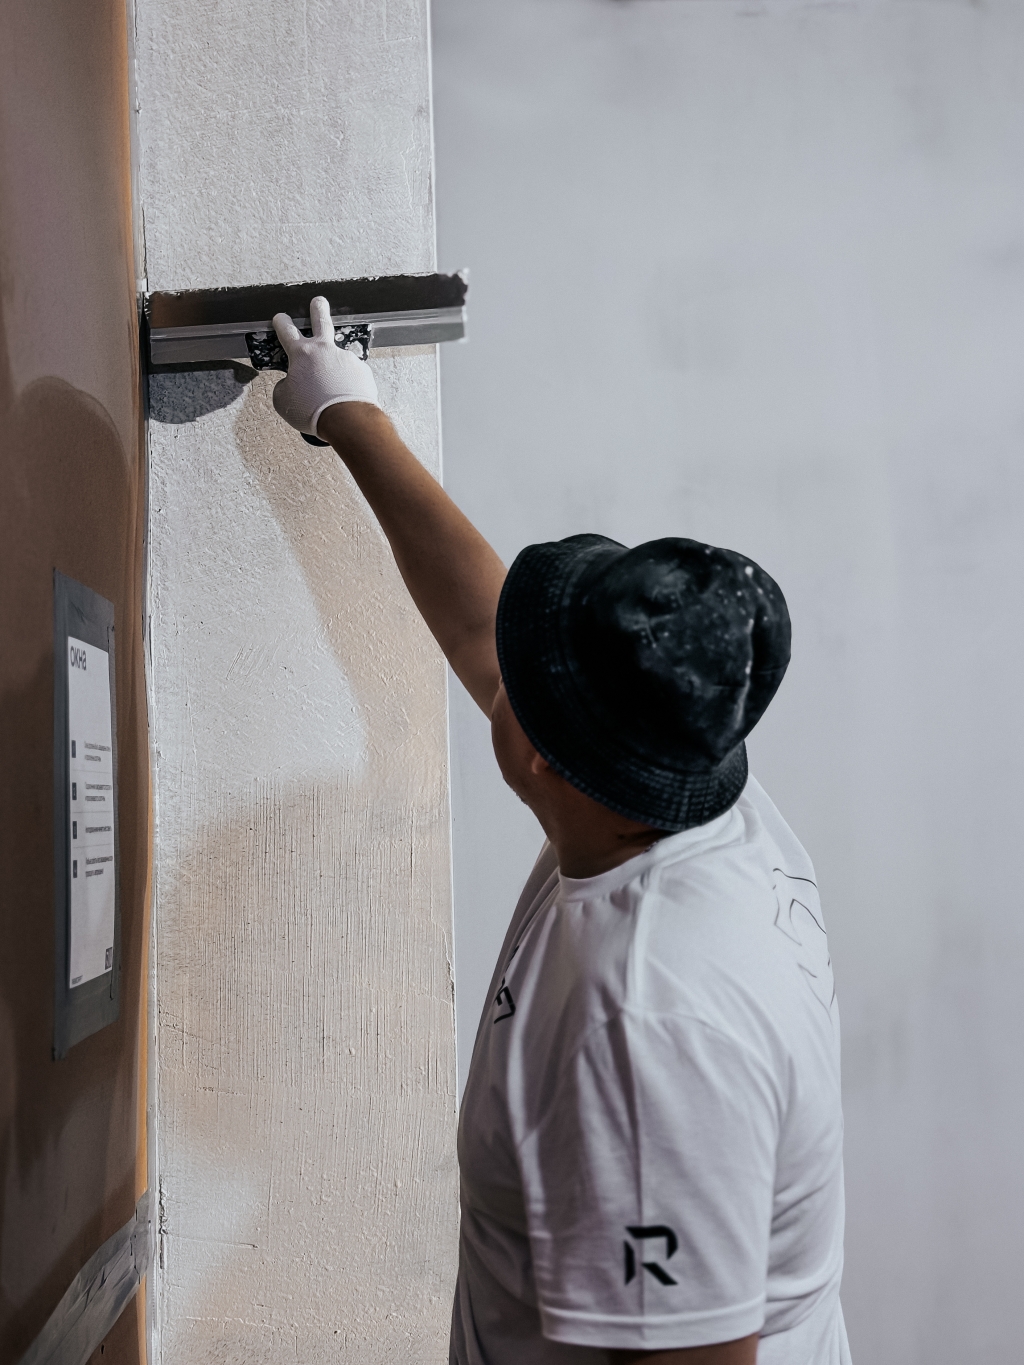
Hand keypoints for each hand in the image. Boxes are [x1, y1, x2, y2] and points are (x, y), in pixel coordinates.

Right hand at [271, 296, 378, 435]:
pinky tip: (343, 397)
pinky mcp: (362, 371)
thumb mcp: (283, 401)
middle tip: (318, 302)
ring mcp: (346, 358)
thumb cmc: (314, 411)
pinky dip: (347, 385)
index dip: (281, 322)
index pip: (287, 331)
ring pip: (338, 358)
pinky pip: (351, 376)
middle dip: (317, 309)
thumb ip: (284, 386)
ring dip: (335, 368)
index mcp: (302, 354)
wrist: (347, 421)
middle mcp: (325, 350)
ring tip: (331, 388)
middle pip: (321, 321)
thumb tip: (290, 384)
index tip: (280, 318)